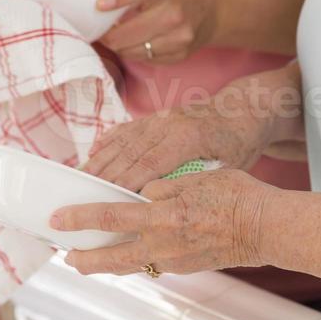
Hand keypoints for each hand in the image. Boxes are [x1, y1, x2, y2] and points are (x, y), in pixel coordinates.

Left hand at [51, 169, 273, 276]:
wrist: (263, 226)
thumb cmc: (236, 195)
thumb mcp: (196, 178)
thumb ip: (165, 186)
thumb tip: (143, 192)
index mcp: (162, 216)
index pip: (111, 217)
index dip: (81, 218)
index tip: (60, 220)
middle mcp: (163, 243)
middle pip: (111, 256)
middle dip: (84, 258)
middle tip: (66, 256)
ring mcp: (174, 259)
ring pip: (130, 266)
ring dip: (106, 264)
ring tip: (90, 261)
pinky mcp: (185, 266)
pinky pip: (151, 264)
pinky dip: (133, 260)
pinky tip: (131, 253)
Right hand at [81, 88, 274, 191]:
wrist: (243, 110)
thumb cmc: (239, 143)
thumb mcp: (228, 167)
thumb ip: (199, 184)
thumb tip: (171, 209)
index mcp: (188, 137)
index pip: (150, 163)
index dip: (125, 182)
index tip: (103, 201)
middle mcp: (170, 123)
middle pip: (129, 152)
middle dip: (102, 175)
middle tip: (78, 197)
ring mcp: (161, 117)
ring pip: (123, 140)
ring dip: (99, 161)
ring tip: (77, 182)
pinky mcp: (157, 116)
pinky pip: (127, 129)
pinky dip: (108, 142)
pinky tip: (92, 155)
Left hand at [96, 0, 217, 64]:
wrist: (215, 5)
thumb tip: (97, 5)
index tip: (99, 4)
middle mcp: (173, 13)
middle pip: (127, 34)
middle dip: (107, 35)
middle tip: (99, 31)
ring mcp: (178, 36)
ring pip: (132, 51)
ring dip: (119, 46)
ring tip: (115, 37)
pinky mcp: (180, 53)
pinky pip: (145, 59)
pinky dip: (135, 52)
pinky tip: (134, 43)